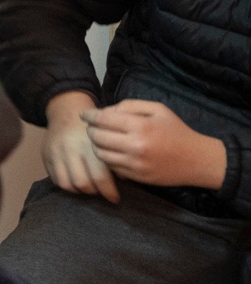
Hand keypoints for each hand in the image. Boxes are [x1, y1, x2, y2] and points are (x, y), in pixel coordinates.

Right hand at [42, 90, 118, 201]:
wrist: (66, 113)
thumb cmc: (93, 129)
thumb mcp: (108, 138)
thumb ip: (115, 159)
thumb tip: (124, 179)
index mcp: (89, 145)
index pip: (99, 176)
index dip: (108, 192)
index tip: (115, 198)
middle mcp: (70, 149)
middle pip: (82, 183)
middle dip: (94, 191)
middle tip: (101, 191)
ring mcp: (56, 152)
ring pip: (67, 184)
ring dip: (79, 190)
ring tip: (88, 187)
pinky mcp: (46, 156)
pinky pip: (56, 179)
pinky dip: (68, 185)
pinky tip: (76, 181)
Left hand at [86, 98, 227, 190]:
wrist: (197, 160)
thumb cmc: (176, 131)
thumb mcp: (158, 109)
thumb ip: (129, 106)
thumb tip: (106, 111)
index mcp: (140, 126)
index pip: (102, 120)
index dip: (89, 116)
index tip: (84, 115)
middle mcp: (135, 146)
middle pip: (97, 137)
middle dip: (91, 130)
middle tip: (94, 127)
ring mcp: (135, 164)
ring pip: (100, 154)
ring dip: (97, 145)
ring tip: (103, 140)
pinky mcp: (137, 177)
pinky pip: (112, 167)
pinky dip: (108, 159)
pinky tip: (114, 152)